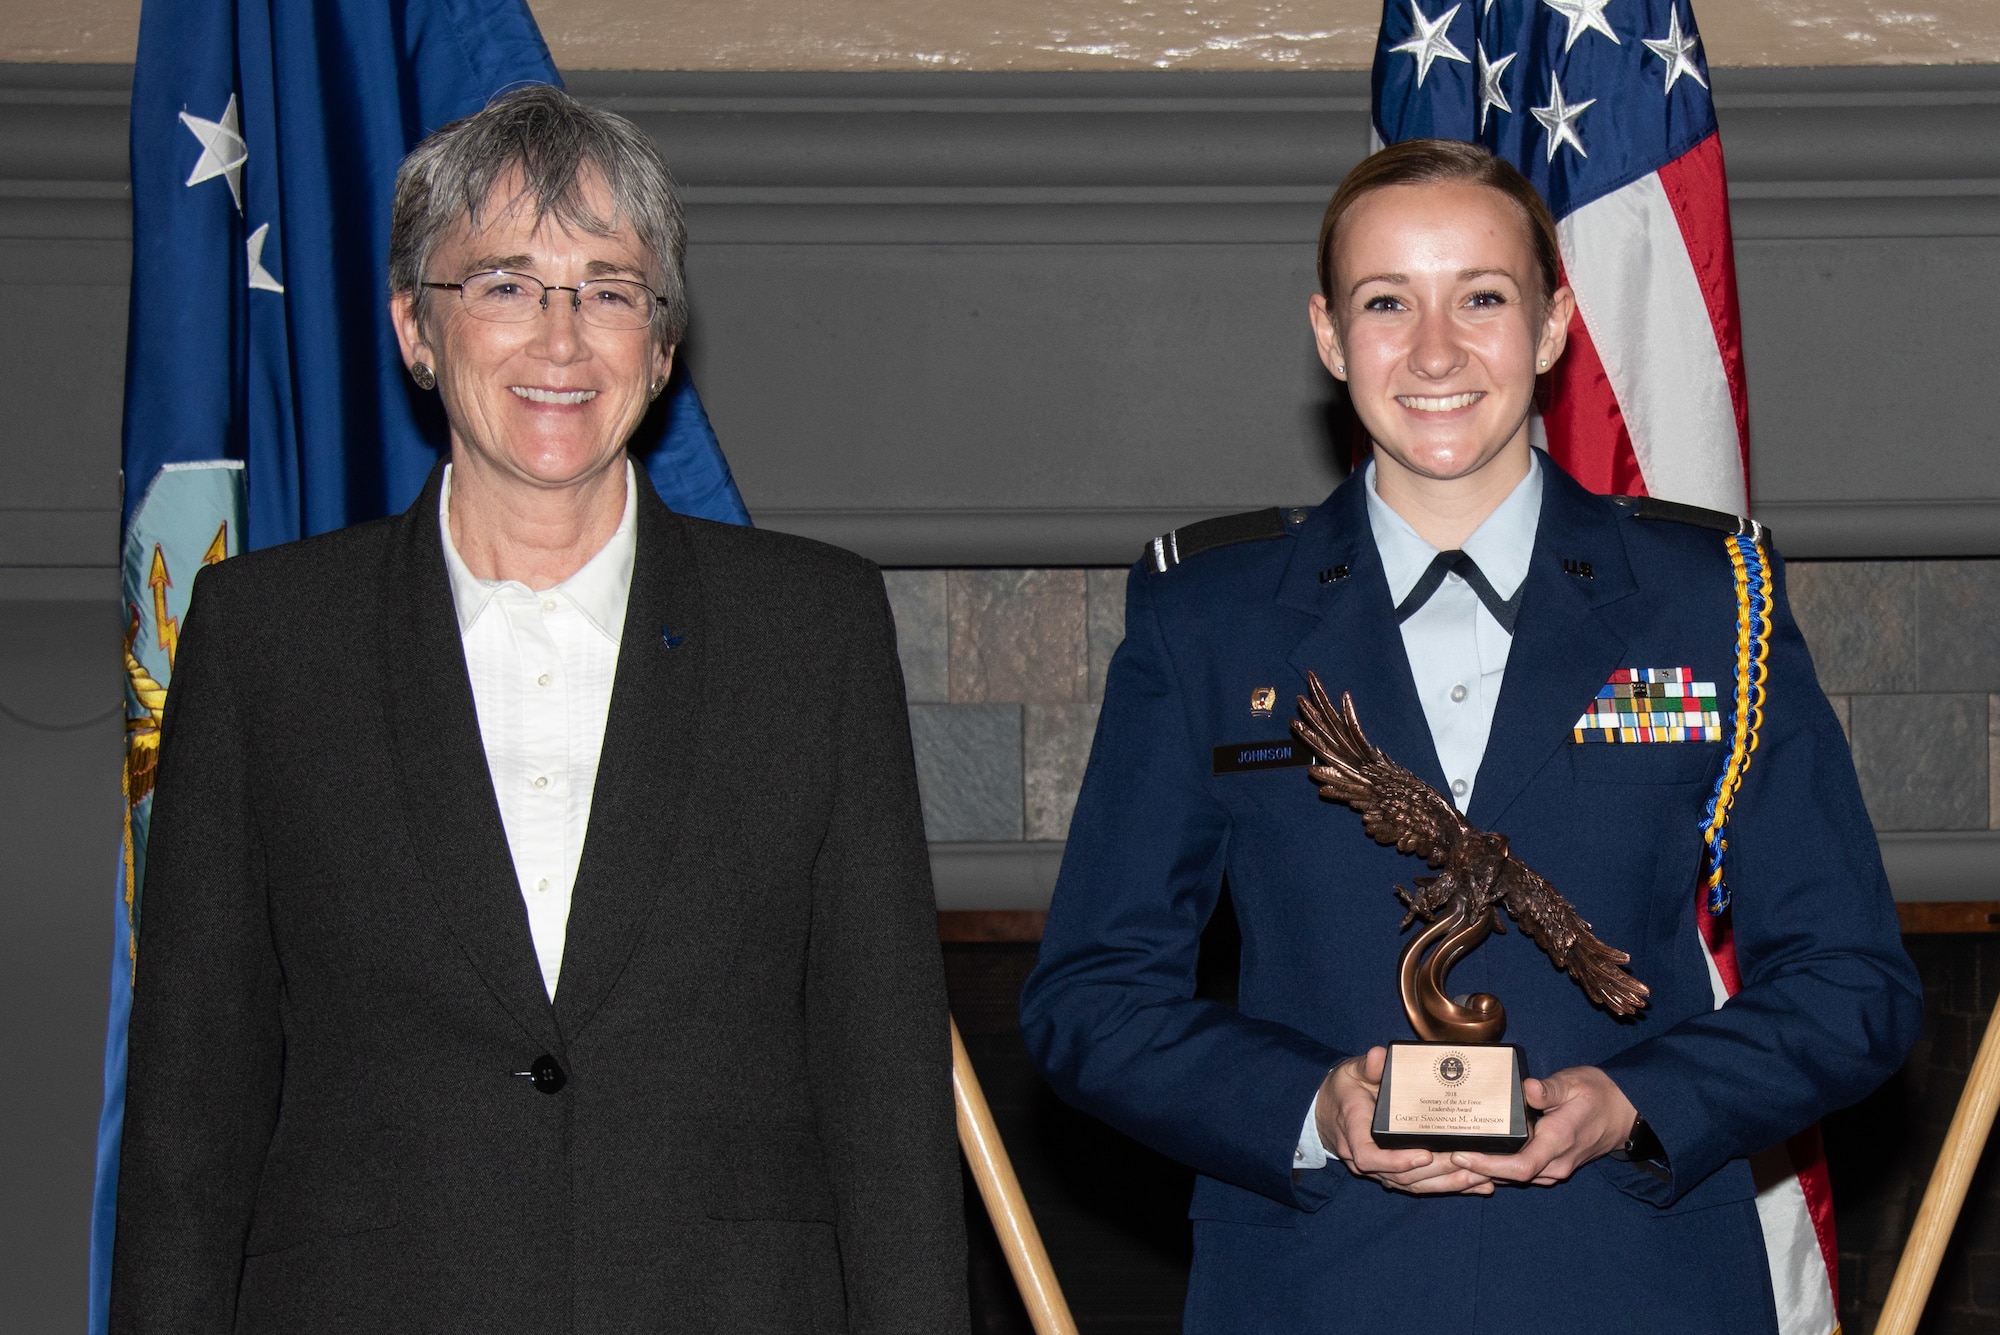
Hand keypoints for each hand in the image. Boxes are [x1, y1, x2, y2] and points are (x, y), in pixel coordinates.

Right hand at [1316, 1047, 1493, 1195]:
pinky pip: (1419, 1185)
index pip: (1369, 1156)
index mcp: (1354, 1130)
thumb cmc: (1345, 1091)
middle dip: (1436, 1172)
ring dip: (1446, 1184)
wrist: (1329, 1111)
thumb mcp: (1352, 1072)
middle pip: (1400, 1176)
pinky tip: (1474, 1186)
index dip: (1396, 1162)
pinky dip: (1447, 1186)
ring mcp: (1379, 1169)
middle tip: (1467, 1163)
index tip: (1424, 1155)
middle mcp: (1364, 1156)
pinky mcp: (1393, 1174)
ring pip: (1412, 1185)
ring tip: (1478, 1178)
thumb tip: (1379, 1055)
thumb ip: (1367, 1066)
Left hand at [1451, 1066, 1637, 1186]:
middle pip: (1510, 1177)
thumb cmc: (1597, 1095)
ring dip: (1484, 1172)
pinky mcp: (1552, 1165)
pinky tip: (1475, 1159)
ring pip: (1514, 1178)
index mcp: (1559, 1141)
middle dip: (1475, 1171)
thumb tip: (1529, 1089)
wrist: (1624, 1113)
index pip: (1520, 1166)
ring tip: (1450, 1160)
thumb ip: (1551, 1089)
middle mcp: (1556, 1162)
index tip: (1461, 1155)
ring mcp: (1555, 1167)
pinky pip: (1521, 1173)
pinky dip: (1497, 1169)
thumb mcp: (1575, 1083)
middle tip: (1442, 1158)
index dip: (1488, 1165)